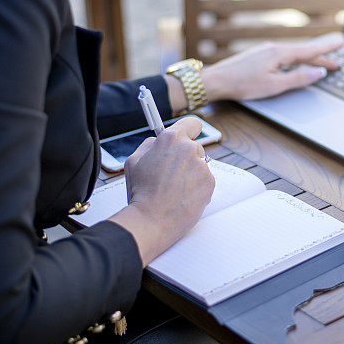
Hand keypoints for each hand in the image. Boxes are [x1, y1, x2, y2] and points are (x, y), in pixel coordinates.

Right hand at [111, 117, 214, 263]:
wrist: (151, 220)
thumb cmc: (141, 193)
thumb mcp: (133, 161)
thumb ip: (149, 145)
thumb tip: (157, 141)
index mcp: (171, 139)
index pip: (191, 123)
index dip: (188, 130)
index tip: (187, 135)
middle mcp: (190, 149)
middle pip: (194, 147)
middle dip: (185, 158)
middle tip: (170, 173)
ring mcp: (202, 166)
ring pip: (199, 166)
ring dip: (191, 174)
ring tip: (174, 189)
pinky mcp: (210, 183)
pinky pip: (205, 181)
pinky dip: (197, 187)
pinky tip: (182, 196)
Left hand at [201, 32, 343, 100]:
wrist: (216, 80)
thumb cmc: (242, 84)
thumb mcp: (274, 86)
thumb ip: (298, 79)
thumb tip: (318, 72)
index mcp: (280, 54)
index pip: (310, 50)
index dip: (328, 47)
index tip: (342, 42)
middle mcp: (274, 48)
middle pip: (304, 51)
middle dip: (322, 54)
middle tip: (339, 56)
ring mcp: (266, 50)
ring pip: (294, 53)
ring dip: (309, 57)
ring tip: (323, 61)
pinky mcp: (259, 55)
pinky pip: (284, 54)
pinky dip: (296, 58)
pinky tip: (296, 62)